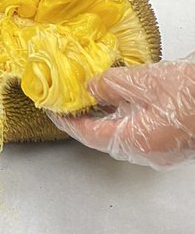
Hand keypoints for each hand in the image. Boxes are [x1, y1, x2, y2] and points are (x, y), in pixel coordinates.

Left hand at [47, 59, 194, 168]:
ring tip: (90, 93)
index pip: (87, 134)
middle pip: (104, 137)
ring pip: (122, 133)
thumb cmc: (192, 94)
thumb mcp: (145, 81)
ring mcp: (161, 150)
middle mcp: (146, 152)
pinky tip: (122, 97)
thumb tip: (90, 88)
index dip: (66, 120)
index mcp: (135, 140)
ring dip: (105, 115)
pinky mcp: (173, 143)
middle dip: (85, 116)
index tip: (51, 107)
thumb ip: (111, 85)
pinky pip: (140, 131)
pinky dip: (125, 116)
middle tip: (69, 97)